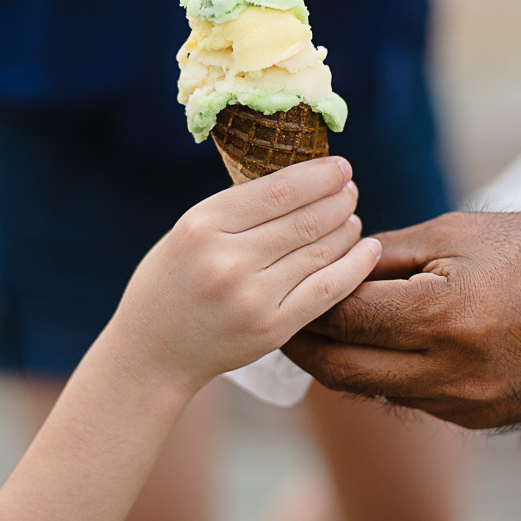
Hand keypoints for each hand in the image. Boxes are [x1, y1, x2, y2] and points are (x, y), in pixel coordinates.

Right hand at [103, 156, 382, 387]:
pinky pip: (328, 290)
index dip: (319, 175)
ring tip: (353, 219)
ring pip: (321, 251)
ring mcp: (252, 298)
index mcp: (202, 225)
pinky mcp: (271, 329)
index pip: (279, 189)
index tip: (340, 167)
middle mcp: (228, 260)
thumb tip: (306, 180)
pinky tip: (368, 250)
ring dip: (347, 230)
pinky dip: (355, 266)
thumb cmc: (173, 282)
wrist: (152, 353)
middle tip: (350, 191)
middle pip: (306, 219)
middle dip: (339, 200)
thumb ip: (239, 209)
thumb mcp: (189, 232)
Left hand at [284, 210, 520, 428]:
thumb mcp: (461, 232)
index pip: (344, 316)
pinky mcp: (490, 421)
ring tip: (321, 330)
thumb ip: (389, 255)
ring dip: (346, 363)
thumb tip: (331, 263)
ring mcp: (473, 407)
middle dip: (305, 345)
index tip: (279, 281)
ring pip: (379, 391)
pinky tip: (382, 347)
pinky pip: (419, 402)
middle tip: (277, 317)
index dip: (304, 298)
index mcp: (444, 319)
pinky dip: (391, 376)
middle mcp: (454, 376)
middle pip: (345, 370)